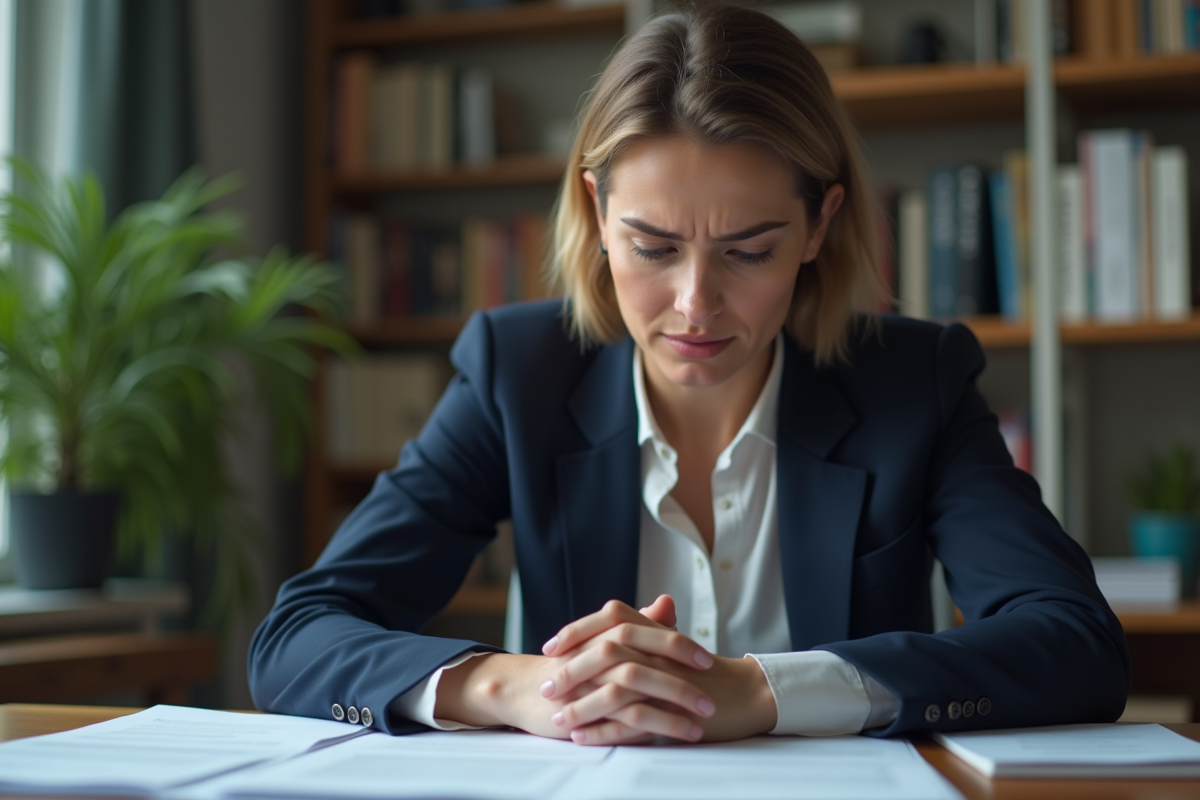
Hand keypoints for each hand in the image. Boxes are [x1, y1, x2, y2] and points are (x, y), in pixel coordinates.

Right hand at [433, 597, 709, 740]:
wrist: (525, 688)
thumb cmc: (573, 665)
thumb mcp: (607, 641)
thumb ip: (640, 623)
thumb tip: (667, 602)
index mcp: (607, 633)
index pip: (649, 634)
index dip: (679, 646)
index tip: (707, 660)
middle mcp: (598, 654)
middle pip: (645, 663)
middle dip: (682, 683)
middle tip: (711, 699)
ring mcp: (589, 683)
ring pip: (635, 694)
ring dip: (671, 712)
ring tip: (699, 725)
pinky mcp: (582, 711)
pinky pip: (619, 721)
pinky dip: (646, 731)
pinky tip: (669, 739)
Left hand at [546, 597, 777, 743]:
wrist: (747, 694)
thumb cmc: (706, 672)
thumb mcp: (672, 647)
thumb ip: (643, 630)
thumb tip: (610, 618)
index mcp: (657, 632)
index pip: (611, 618)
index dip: (578, 630)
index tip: (551, 646)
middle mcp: (660, 652)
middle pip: (606, 652)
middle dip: (570, 671)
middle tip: (545, 686)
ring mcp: (667, 682)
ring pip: (616, 688)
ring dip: (582, 706)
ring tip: (557, 720)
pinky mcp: (674, 713)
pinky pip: (633, 722)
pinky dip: (604, 730)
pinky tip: (582, 737)